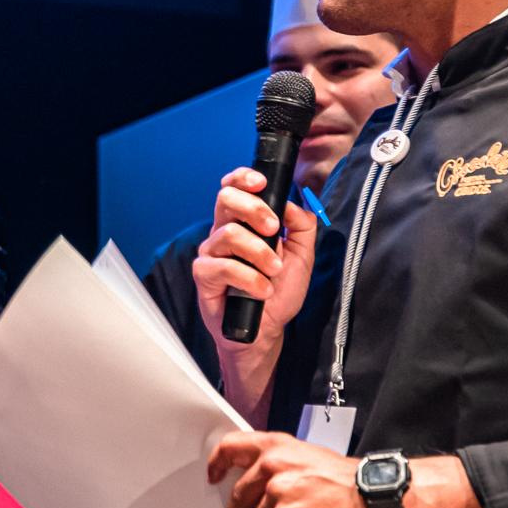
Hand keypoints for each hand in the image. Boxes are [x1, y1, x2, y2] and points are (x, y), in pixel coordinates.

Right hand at [193, 167, 318, 339]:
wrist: (267, 330)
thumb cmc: (279, 291)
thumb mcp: (303, 256)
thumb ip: (302, 226)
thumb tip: (291, 204)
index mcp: (244, 222)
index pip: (234, 188)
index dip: (243, 178)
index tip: (261, 182)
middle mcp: (224, 232)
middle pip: (225, 199)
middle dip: (254, 208)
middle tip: (273, 229)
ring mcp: (212, 253)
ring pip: (229, 234)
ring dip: (259, 253)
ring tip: (274, 271)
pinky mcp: (204, 275)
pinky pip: (223, 266)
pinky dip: (249, 278)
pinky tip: (262, 291)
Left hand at [208, 431, 372, 507]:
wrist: (371, 495)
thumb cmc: (344, 478)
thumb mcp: (307, 456)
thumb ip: (280, 465)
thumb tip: (262, 485)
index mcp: (275, 447)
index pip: (232, 447)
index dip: (217, 463)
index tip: (213, 477)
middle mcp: (271, 468)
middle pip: (240, 496)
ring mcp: (277, 495)